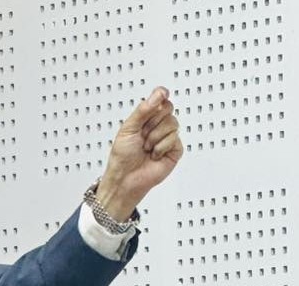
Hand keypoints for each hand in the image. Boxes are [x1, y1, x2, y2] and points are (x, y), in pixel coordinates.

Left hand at [97, 86, 183, 220]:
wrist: (125, 178)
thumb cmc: (122, 156)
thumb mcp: (128, 128)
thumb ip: (144, 110)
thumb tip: (159, 94)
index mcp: (146, 119)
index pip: (160, 100)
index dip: (161, 96)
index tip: (161, 94)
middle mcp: (158, 126)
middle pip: (168, 109)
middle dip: (153, 121)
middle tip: (142, 134)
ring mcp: (168, 137)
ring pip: (172, 124)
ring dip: (155, 137)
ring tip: (146, 148)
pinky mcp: (175, 150)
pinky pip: (174, 139)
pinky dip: (161, 147)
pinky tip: (154, 155)